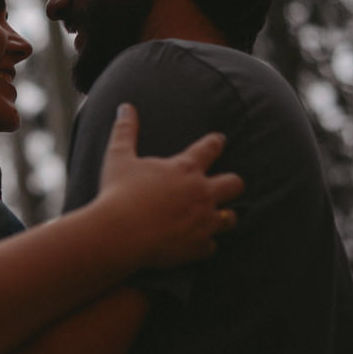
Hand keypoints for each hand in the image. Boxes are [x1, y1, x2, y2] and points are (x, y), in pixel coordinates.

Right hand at [98, 103, 243, 267]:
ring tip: (216, 217)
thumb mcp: (119, 157)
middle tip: (224, 184)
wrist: (119, 233)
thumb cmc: (118, 192)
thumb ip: (126, 130)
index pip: (210, 148)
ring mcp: (203, 221)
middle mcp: (201, 193)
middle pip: (234, 183)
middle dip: (231, 183)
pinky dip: (204, 244)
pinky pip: (212, 246)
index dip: (216, 142)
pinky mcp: (198, 246)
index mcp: (185, 168)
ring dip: (223, 216)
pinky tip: (196, 243)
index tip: (219, 140)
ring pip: (230, 218)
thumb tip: (124, 107)